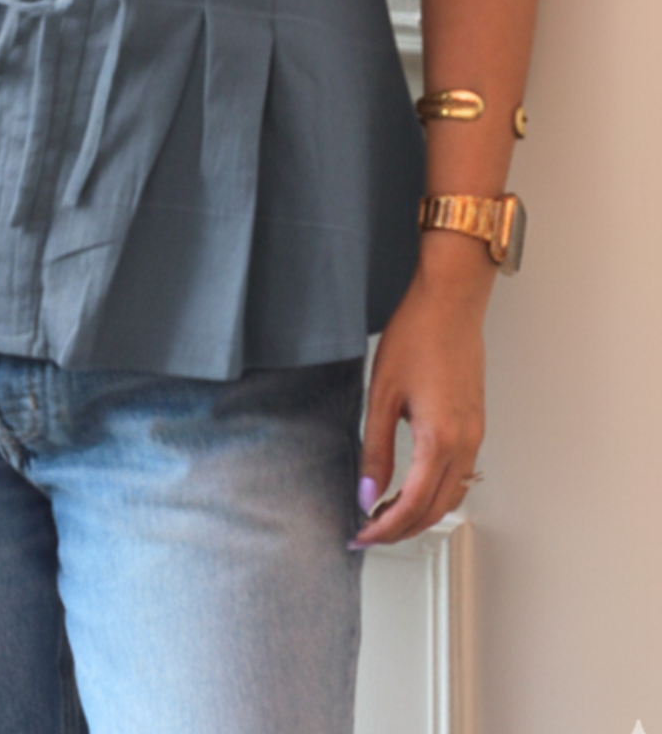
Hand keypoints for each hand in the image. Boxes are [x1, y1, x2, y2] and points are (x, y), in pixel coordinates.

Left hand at [350, 259, 487, 547]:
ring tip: (386, 515)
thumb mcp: (382, 394)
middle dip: (402, 530)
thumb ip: (375, 450)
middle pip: (436, 510)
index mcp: (440, 439)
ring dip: (421, 513)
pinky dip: (436, 492)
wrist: (450, 301)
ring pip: (452, 496)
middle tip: (369, 533)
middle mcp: (465, 443)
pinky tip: (413, 486)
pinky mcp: (476, 424)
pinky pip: (461, 474)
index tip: (360, 535)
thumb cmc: (417, 335)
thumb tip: (366, 493)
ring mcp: (475, 434)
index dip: (384, 529)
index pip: (412, 506)